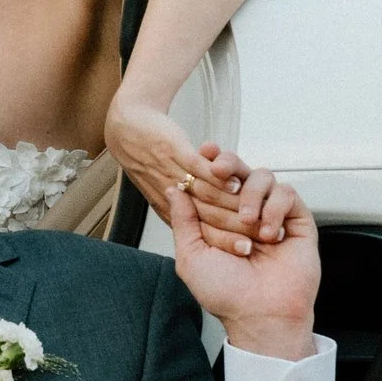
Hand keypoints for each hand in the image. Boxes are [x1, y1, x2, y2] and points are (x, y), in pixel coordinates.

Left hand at [106, 101, 262, 248]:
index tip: (244, 249)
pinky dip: (219, 178)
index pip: (197, 230)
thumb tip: (208, 233)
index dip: (224, 241)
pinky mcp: (174, 151)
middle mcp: (169, 196)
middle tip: (257, 230)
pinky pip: (199, 167)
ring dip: (232, 204)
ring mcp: (171, 173)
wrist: (124, 131)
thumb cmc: (147, 162)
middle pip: (207, 215)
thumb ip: (183, 218)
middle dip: (234, 226)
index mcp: (168, 211)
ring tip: (249, 210)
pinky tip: (235, 182)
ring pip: (206, 193)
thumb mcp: (161, 198)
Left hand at [165, 169, 320, 359]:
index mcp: (221, 220)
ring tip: (246, 222)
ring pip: (264, 177)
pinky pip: (287, 194)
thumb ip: (183, 221)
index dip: (210, 162)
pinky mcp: (297, 221)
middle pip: (240, 170)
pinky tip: (268, 232)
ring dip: (251, 194)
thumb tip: (174, 190)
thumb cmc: (226, 294)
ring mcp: (272, 216)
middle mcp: (247, 213)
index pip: (216, 181)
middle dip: (228, 164)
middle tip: (218, 170)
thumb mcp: (191, 257)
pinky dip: (274, 208)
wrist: (260, 315)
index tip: (202, 153)